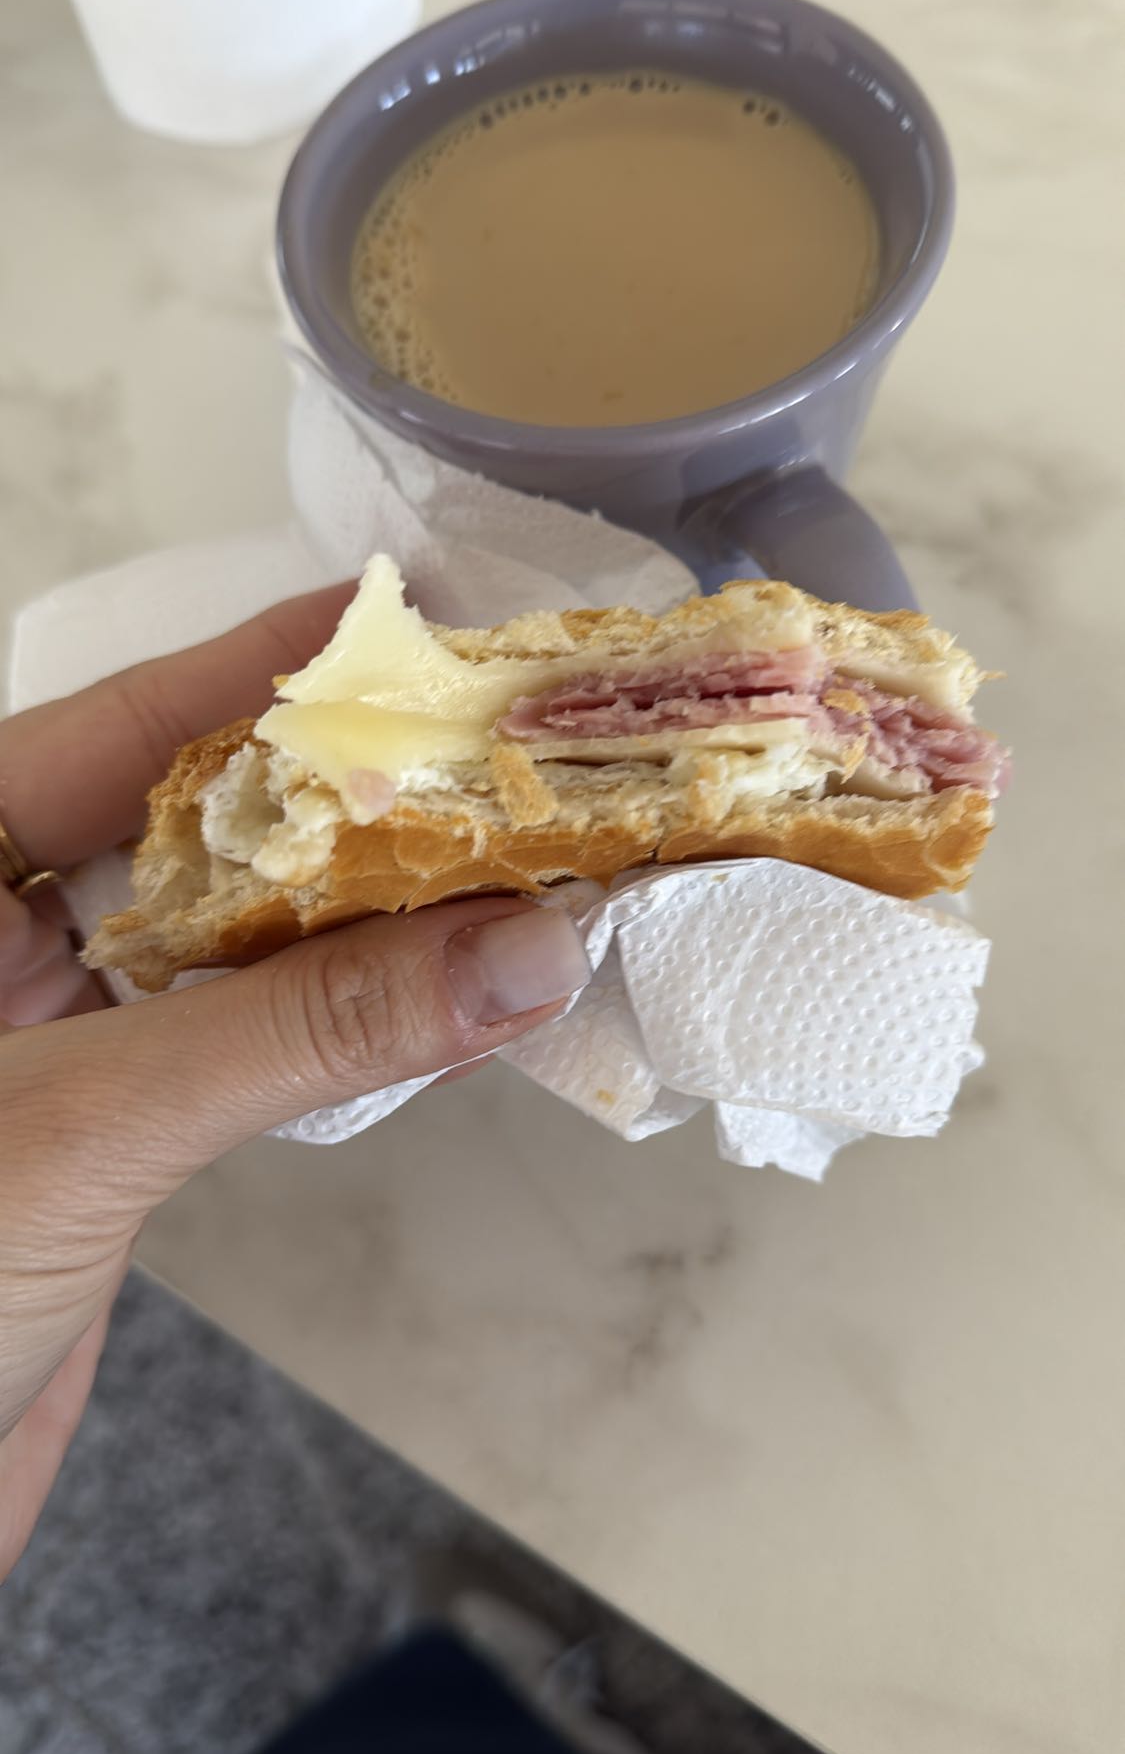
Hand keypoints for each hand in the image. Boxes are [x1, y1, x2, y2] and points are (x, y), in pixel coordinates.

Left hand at [0, 590, 588, 1578]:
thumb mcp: (90, 1128)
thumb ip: (302, 1032)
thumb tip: (518, 949)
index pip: (116, 727)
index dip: (264, 668)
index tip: (405, 623)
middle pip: (187, 824)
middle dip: (339, 791)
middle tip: (490, 746)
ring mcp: (42, 1035)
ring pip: (222, 937)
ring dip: (358, 915)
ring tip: (501, 861)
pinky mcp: (95, 1130)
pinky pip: (232, 1040)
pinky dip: (334, 1022)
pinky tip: (438, 994)